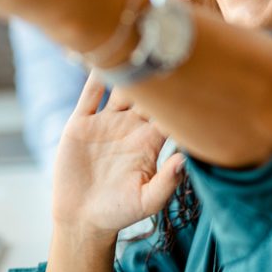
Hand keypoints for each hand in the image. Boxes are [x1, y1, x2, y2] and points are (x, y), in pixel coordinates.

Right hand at [52, 72, 183, 247]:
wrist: (82, 218)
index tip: (191, 81)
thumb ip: (167, 182)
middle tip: (165, 56)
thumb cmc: (119, 212)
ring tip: (135, 52)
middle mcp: (130, 127)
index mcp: (149, 142)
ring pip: (120, 89)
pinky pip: (89, 95)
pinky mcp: (81, 124)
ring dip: (127, 73)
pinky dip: (94, 78)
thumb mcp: (147, 202)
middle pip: (147, 94)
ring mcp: (106, 122)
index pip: (168, 113)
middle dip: (156, 78)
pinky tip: (101, 60)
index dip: (178, 99)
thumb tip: (185, 158)